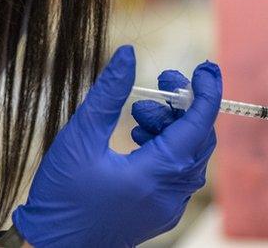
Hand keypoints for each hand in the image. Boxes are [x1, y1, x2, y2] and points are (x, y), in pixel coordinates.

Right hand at [12, 47, 220, 247]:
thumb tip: (128, 54)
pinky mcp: (160, 213)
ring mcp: (169, 206)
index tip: (205, 66)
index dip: (206, 90)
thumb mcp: (79, 138)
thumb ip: (108, 94)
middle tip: (161, 83)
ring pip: (189, 154)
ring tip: (137, 114)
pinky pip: (178, 173)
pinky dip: (166, 148)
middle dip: (183, 105)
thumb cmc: (61, 199)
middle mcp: (172, 193)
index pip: (200, 123)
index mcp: (157, 173)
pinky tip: (137, 138)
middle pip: (198, 137)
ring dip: (171, 126)